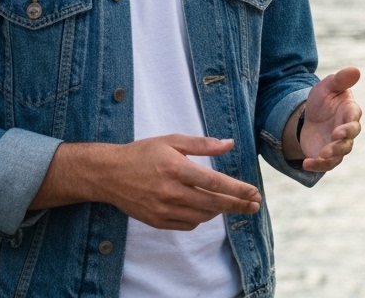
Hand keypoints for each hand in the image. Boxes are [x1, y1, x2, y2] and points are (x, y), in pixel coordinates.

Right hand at [34, 135, 261, 229]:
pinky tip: (208, 210)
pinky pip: (187, 224)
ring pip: (202, 216)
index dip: (238, 189)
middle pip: (213, 203)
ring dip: (220, 211)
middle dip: (238, 205)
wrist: (109, 174)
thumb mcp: (172, 141)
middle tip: (255, 204)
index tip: (254, 192)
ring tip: (232, 204)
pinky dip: (201, 218)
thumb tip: (229, 143)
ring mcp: (163, 209)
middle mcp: (171, 191)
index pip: (215, 183)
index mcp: (177, 168)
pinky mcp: (157, 221)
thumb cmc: (143, 153)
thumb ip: (202, 144)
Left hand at [289, 67, 362, 172]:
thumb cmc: (324, 98)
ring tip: (318, 157)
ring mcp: (338, 144)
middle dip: (339, 147)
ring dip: (330, 158)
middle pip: (349, 142)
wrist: (309, 115)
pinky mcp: (328, 155)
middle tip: (327, 149)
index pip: (354, 121)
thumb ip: (341, 79)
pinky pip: (326, 164)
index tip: (337, 132)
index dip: (348, 128)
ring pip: (340, 155)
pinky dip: (318, 166)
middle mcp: (347, 131)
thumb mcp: (328, 86)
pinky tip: (306, 164)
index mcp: (350, 112)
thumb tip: (356, 70)